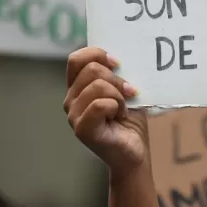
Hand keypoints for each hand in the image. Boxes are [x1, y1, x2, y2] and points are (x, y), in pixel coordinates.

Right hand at [64, 47, 147, 177]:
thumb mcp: (123, 90)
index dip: (97, 54)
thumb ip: (115, 73)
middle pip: (91, 69)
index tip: (118, 62)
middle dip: (117, 79)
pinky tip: (120, 117)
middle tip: (128, 94)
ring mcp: (74, 116)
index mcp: (77, 87)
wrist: (135, 152)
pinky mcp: (83, 130)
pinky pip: (100, 104)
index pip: (76, 59)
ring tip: (123, 109)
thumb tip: (117, 55)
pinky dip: (117, 106)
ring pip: (98, 86)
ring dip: (119, 95)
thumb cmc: (129, 121)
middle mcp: (71, 100)